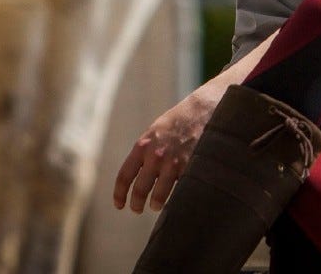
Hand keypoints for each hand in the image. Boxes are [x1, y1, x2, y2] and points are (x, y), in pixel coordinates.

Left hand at [113, 86, 218, 212]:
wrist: (201, 111)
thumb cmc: (177, 122)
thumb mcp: (155, 132)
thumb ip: (145, 152)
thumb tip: (136, 176)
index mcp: (143, 145)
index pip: (125, 175)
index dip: (120, 193)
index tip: (119, 205)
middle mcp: (155, 156)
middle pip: (140, 190)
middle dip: (136, 204)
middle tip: (137, 209)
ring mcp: (172, 164)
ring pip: (158, 197)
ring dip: (155, 204)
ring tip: (156, 205)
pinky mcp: (188, 169)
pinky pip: (178, 192)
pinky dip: (176, 198)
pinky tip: (175, 198)